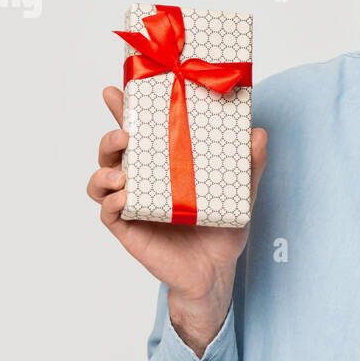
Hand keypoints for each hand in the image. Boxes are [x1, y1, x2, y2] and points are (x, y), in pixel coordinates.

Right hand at [87, 85, 267, 352]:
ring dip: (105, 169)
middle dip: (110, 136)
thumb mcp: (241, 193)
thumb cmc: (223, 228)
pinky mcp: (128, 229)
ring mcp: (132, 204)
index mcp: (163, 163)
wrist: (217, 271)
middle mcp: (142, 180)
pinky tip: (126, 197)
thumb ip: (250, 165)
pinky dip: (112, 202)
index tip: (116, 89)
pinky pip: (108, 212)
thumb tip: (259, 133)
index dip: (124, 108)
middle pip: (112, 150)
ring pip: (100, 179)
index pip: (139, 130)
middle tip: (125, 133)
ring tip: (123, 171)